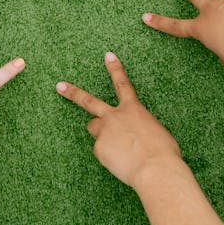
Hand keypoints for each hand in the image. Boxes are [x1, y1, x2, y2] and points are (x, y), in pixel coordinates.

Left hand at [56, 52, 180, 187]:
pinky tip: (120, 162)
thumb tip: (133, 135)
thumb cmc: (163, 153)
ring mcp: (104, 131)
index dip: (115, 69)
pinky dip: (109, 157)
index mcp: (133, 109)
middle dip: (73, 93)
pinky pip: (101, 152)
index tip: (108, 55)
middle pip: (89, 101)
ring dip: (100, 133)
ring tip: (116, 147)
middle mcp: (115, 116)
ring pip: (94, 129)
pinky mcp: (99, 148)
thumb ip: (140, 128)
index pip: (122, 84)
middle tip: (60, 86)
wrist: (155, 168)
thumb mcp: (156, 132)